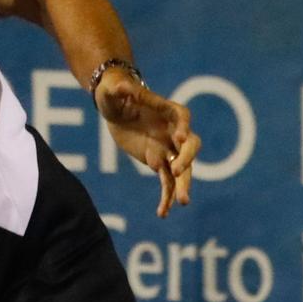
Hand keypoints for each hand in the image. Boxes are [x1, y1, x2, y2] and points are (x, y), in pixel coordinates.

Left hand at [96, 70, 199, 217]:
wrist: (115, 106)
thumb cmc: (116, 92)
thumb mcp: (113, 90)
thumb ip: (119, 89)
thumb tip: (121, 88)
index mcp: (167, 111)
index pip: (182, 117)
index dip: (184, 126)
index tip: (181, 137)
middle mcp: (173, 131)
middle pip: (189, 146)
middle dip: (187, 158)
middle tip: (177, 171)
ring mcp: (168, 148)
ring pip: (182, 169)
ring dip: (183, 184)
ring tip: (183, 202)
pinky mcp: (159, 162)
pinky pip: (167, 182)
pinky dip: (166, 197)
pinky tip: (162, 213)